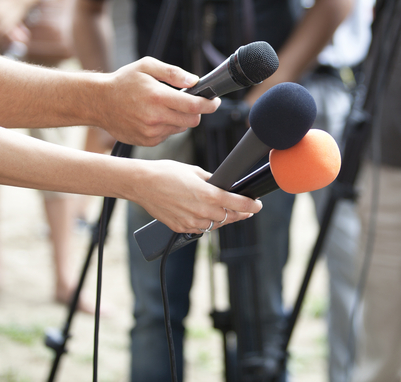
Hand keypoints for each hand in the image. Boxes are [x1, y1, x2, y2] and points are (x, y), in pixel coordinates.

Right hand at [97, 57, 221, 146]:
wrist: (98, 102)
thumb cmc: (123, 82)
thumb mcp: (147, 66)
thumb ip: (173, 72)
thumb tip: (195, 80)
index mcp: (158, 96)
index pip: (194, 106)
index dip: (209, 104)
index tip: (215, 102)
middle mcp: (155, 117)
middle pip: (192, 121)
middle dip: (196, 112)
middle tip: (189, 102)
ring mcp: (151, 132)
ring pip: (181, 128)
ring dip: (180, 119)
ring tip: (163, 107)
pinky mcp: (147, 141)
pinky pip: (168, 135)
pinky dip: (167, 126)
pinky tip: (154, 116)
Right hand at [131, 159, 262, 233]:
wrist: (142, 184)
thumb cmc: (166, 173)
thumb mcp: (195, 171)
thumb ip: (212, 181)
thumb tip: (222, 185)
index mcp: (209, 195)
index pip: (239, 204)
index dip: (252, 206)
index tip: (258, 205)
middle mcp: (202, 211)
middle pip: (230, 217)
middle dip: (241, 214)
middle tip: (247, 210)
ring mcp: (191, 222)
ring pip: (215, 225)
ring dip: (222, 219)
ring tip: (226, 212)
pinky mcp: (181, 227)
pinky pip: (200, 228)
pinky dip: (205, 223)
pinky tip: (205, 215)